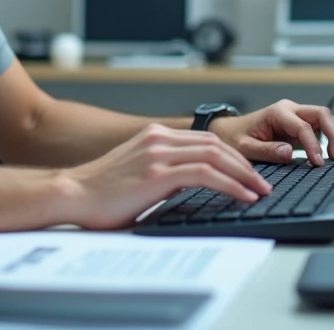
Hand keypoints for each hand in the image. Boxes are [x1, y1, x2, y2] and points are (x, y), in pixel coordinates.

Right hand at [60, 123, 271, 229]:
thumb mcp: (135, 172)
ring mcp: (158, 154)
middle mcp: (159, 139)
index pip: (206, 140)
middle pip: (217, 145)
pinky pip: (206, 175)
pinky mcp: (158, 173)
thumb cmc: (98, 192)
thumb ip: (161, 171)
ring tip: (260, 191)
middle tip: (262, 183)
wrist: (71, 194)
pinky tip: (243, 196)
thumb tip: (187, 185)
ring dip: (244, 175)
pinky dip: (231, 185)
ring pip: (216, 156)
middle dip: (245, 165)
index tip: (249, 174)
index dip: (233, 157)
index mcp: (154, 136)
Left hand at [208, 99, 333, 166]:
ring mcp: (296, 116)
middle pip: (322, 114)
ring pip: (325, 119)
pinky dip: (330, 139)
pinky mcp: (299, 126)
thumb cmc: (234, 137)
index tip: (318, 163)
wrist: (228, 131)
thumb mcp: (245, 148)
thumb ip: (266, 151)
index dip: (313, 145)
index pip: (303, 127)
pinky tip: (333, 154)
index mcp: (277, 112)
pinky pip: (321, 128)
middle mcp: (290, 110)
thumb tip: (289, 153)